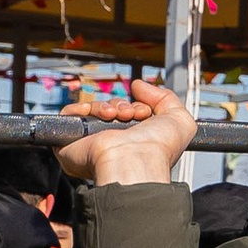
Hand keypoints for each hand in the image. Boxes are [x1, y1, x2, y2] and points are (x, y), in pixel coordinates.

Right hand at [51, 82, 195, 186]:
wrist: (134, 161)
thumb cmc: (157, 150)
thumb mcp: (179, 120)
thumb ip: (166, 98)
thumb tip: (138, 86)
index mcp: (134, 144)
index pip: (129, 116)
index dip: (137, 106)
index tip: (145, 111)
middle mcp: (112, 144)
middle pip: (110, 110)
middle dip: (122, 105)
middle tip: (132, 114)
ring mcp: (90, 143)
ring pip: (92, 109)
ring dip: (107, 105)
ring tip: (118, 116)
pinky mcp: (70, 142)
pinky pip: (69, 114)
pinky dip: (82, 107)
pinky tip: (100, 114)